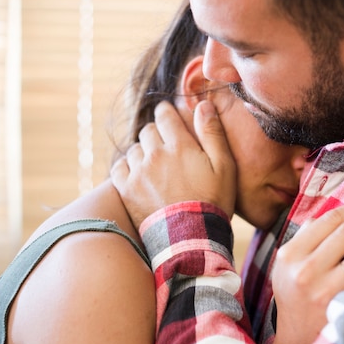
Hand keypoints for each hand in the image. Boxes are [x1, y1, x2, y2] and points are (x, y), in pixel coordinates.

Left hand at [111, 100, 236, 228]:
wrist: (191, 239)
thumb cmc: (213, 202)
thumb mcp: (225, 167)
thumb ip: (213, 133)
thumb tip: (203, 104)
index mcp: (179, 145)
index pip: (164, 114)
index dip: (166, 112)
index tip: (169, 116)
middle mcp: (155, 154)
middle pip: (148, 130)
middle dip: (157, 134)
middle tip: (167, 146)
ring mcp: (138, 172)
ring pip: (134, 148)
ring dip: (143, 151)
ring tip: (155, 164)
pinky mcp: (126, 190)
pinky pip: (119, 167)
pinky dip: (127, 167)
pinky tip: (138, 174)